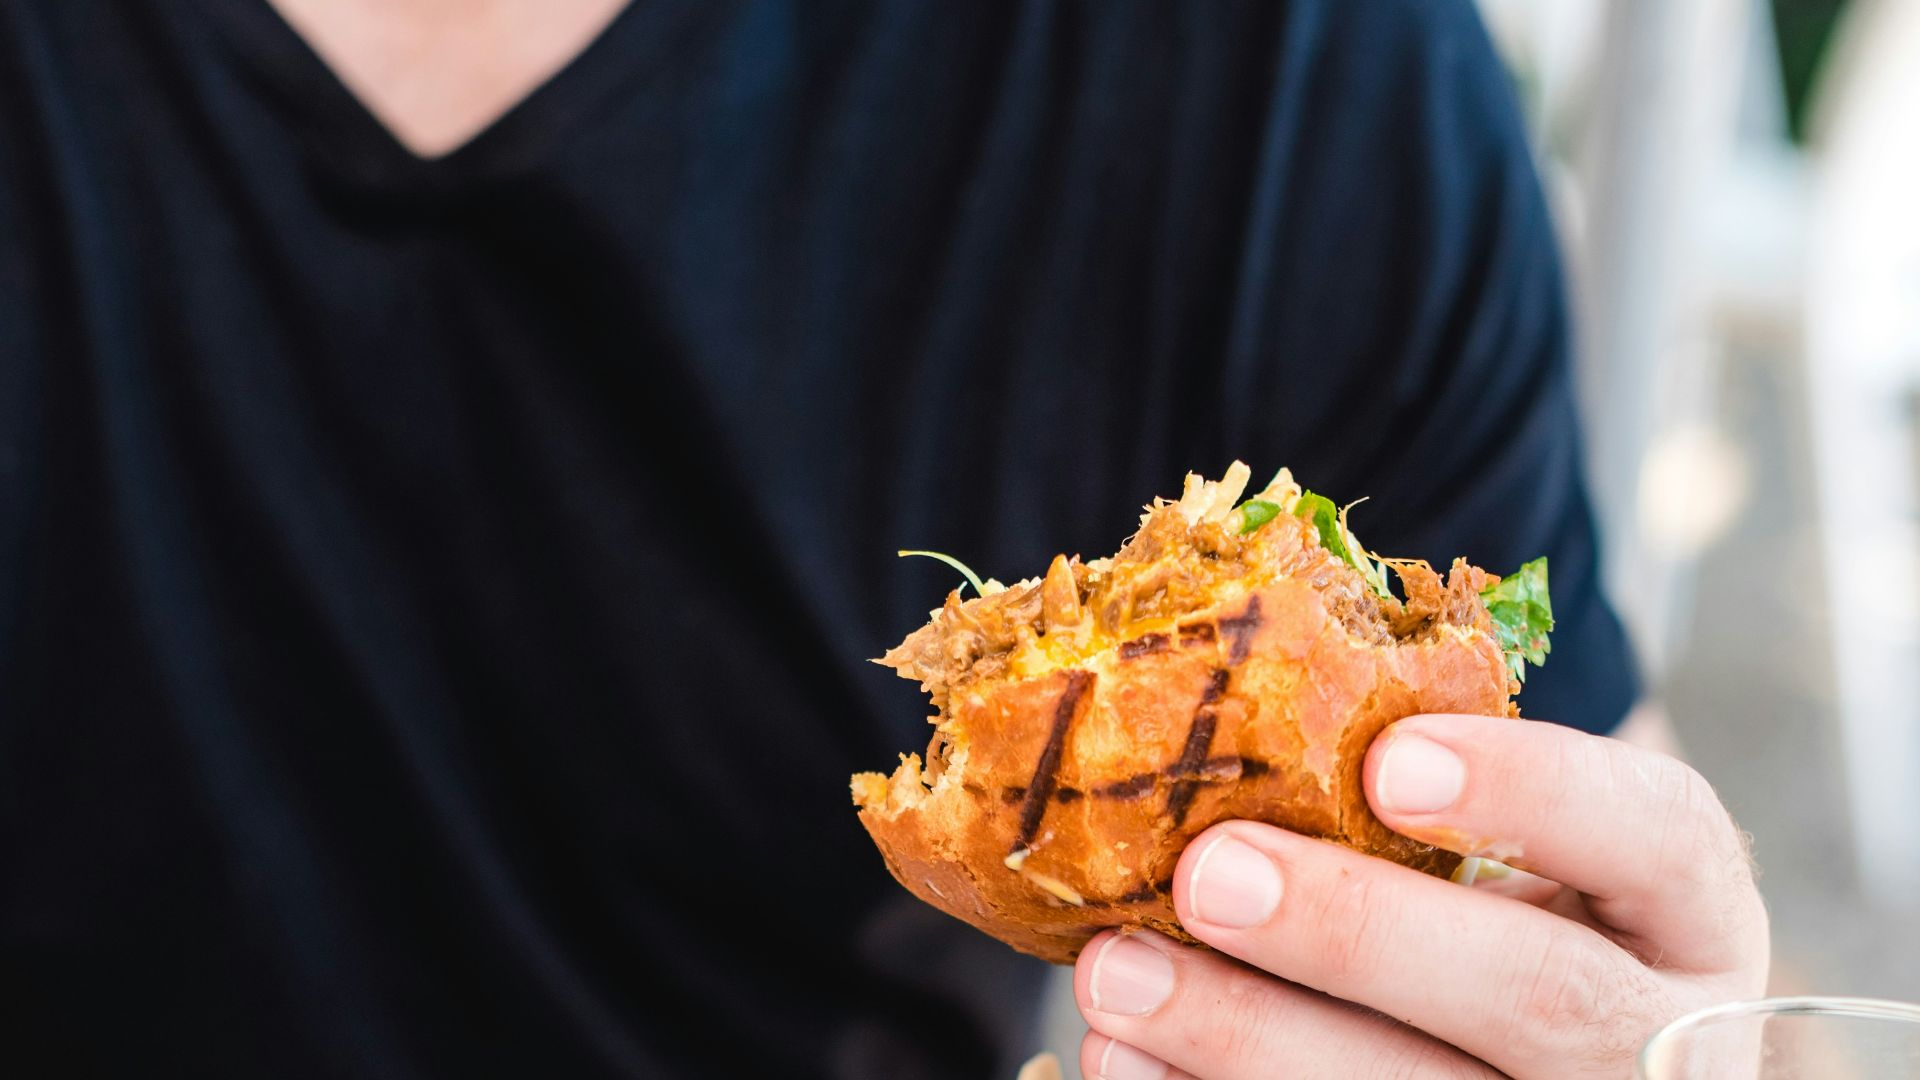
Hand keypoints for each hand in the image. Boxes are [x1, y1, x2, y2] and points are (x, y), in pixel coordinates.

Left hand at [1072, 713, 1768, 1078]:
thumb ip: (1410, 788)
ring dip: (1251, 1040)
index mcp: (1687, 913)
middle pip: (1539, 996)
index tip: (1386, 762)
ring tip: (1118, 976)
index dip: (1535, 796)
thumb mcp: (1504, 838)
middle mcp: (1659, 1039)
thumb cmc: (1493, 903)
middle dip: (1359, 934)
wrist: (1522, 1050)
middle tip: (1208, 877)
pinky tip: (1124, 1059)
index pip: (1660, 837)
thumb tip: (1216, 704)